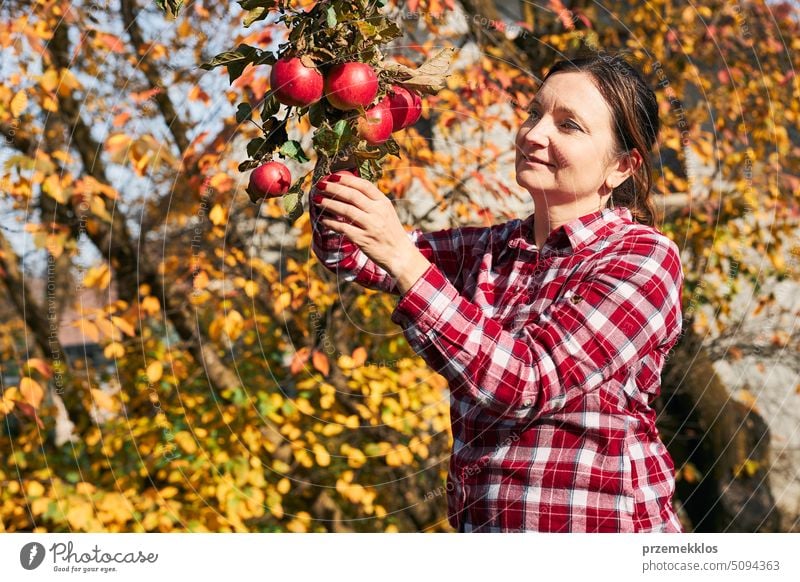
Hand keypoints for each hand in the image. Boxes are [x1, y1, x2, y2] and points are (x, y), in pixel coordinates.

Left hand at [313, 173, 429, 291]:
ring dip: (329, 204)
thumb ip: (372, 201)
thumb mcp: (386, 212)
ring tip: (317, 200)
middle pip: (352, 196)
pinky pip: (343, 228)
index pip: (364, 185)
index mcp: (384, 203)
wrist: (400, 255)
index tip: (333, 176)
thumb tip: (350, 189)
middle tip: (320, 185)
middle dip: (333, 188)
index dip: (346, 179)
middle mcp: (378, 212)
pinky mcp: (363, 240)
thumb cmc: (391, 233)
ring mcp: (371, 226)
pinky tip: (323, 220)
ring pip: (346, 210)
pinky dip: (331, 223)